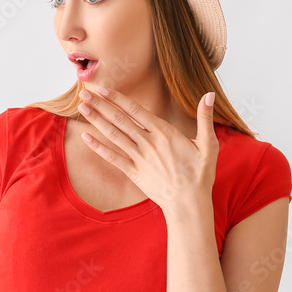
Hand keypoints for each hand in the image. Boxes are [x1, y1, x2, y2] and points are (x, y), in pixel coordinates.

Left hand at [75, 87, 218, 214]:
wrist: (189, 204)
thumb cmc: (200, 175)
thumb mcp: (208, 144)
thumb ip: (205, 118)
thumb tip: (210, 94)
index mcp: (164, 132)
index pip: (135, 110)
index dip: (117, 98)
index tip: (103, 88)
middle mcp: (148, 142)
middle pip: (119, 119)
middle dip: (100, 104)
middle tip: (84, 92)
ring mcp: (139, 158)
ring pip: (113, 135)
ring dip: (96, 120)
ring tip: (82, 107)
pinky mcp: (133, 172)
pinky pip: (112, 157)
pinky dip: (97, 146)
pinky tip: (85, 137)